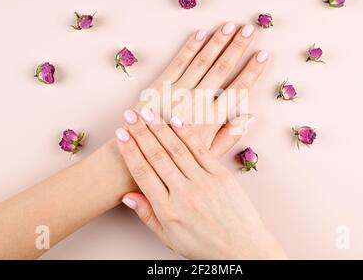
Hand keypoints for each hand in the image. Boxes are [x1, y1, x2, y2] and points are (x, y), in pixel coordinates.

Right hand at [115, 110, 285, 258]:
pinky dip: (187, 134)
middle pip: (157, 156)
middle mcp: (184, 193)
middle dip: (140, 133)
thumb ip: (147, 215)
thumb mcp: (169, 238)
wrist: (242, 248)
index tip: (120, 135)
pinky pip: (201, 150)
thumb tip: (126, 196)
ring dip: (160, 128)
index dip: (130, 151)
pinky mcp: (221, 175)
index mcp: (168, 210)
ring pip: (176, 149)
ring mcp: (204, 182)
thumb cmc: (205, 244)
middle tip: (129, 115)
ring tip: (147, 113)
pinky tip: (175, 121)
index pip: (142, 173)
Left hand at [134, 22, 267, 154]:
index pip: (238, 90)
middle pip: (221, 69)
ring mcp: (176, 92)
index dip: (252, 71)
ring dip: (217, 42)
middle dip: (237, 48)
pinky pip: (177, 63)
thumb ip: (229, 137)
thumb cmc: (175, 159)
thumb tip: (251, 116)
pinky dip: (190, 47)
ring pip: (202, 62)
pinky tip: (201, 34)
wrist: (138, 157)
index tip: (263, 55)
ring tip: (230, 26)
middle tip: (250, 30)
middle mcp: (196, 103)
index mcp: (210, 120)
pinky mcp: (158, 87)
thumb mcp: (207, 155)